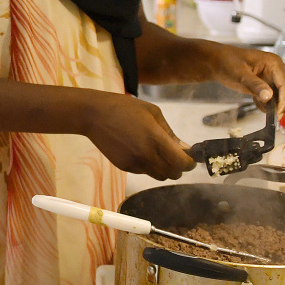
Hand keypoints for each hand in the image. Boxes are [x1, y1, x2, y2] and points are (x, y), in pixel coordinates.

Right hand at [82, 92, 196, 180]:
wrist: (93, 115)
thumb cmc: (124, 108)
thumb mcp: (153, 112)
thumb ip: (170, 132)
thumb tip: (184, 148)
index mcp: (156, 139)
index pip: (182, 162)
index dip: (190, 163)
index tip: (190, 158)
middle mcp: (146, 154)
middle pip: (173, 174)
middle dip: (179, 168)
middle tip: (177, 157)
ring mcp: (134, 163)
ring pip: (159, 176)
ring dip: (164, 169)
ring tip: (159, 156)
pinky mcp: (124, 167)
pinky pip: (144, 172)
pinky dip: (148, 167)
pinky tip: (141, 152)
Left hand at [202, 44, 284, 114]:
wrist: (217, 62)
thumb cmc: (227, 63)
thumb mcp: (239, 74)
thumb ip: (254, 85)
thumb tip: (269, 97)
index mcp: (274, 63)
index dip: (284, 101)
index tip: (278, 115)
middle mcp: (278, 70)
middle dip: (282, 104)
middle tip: (270, 114)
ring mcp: (274, 78)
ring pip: (284, 97)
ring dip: (275, 105)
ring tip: (258, 103)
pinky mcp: (268, 85)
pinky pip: (275, 99)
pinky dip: (268, 104)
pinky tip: (256, 101)